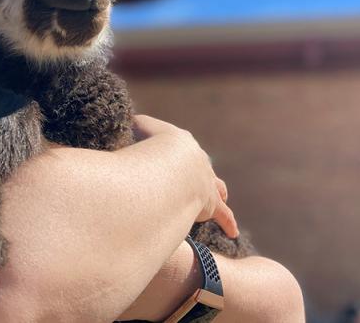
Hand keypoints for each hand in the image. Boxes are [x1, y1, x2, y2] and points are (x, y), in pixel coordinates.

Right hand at [133, 115, 238, 238]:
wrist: (170, 165)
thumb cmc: (150, 147)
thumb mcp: (138, 130)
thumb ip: (132, 129)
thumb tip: (126, 128)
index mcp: (182, 144)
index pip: (181, 149)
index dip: (176, 154)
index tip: (172, 157)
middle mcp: (199, 162)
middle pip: (202, 168)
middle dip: (201, 173)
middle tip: (199, 179)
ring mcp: (208, 183)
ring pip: (217, 189)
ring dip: (219, 193)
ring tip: (223, 198)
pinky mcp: (211, 205)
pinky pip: (223, 215)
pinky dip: (228, 222)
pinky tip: (233, 232)